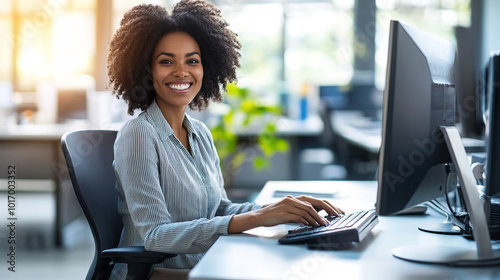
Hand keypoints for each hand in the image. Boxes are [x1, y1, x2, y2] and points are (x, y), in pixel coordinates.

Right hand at [228, 195, 343, 233]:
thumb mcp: (287, 210)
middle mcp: (292, 200)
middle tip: (333, 218)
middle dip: (325, 211)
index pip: (314, 201)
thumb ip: (298, 211)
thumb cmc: (274, 215)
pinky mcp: (284, 213)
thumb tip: (312, 217)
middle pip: (313, 204)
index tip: (336, 212)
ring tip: (323, 224)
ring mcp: (288, 205)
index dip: (326, 206)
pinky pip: (299, 217)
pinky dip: (306, 221)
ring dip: (317, 218)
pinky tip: (311, 225)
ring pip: (307, 211)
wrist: (260, 216)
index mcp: (294, 198)